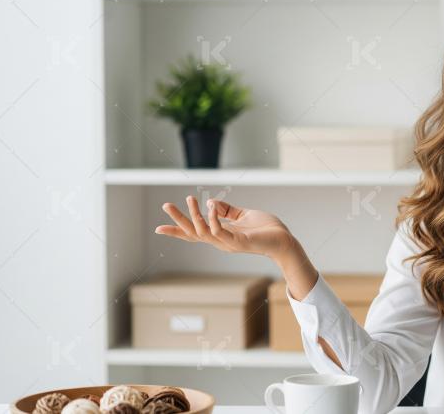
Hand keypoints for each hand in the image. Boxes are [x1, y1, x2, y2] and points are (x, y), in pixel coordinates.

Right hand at [155, 195, 294, 260]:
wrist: (284, 240)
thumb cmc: (266, 229)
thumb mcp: (243, 216)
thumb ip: (227, 211)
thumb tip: (212, 203)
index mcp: (221, 235)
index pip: (195, 234)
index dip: (178, 230)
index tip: (158, 227)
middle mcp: (221, 242)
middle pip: (193, 233)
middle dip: (178, 220)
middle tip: (165, 205)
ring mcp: (229, 244)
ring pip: (204, 232)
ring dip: (194, 216)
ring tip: (189, 198)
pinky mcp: (239, 243)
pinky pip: (221, 232)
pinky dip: (214, 219)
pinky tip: (210, 206)